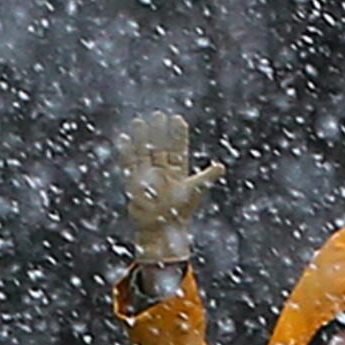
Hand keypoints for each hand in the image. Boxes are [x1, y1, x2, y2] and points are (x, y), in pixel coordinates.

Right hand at [115, 112, 222, 264]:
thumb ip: (206, 177)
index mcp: (178, 171)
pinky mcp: (135, 181)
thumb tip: (221, 166)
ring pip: (144, 152)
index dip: (177, 135)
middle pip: (160, 147)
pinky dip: (126, 152)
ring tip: (139, 121)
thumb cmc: (180, 212)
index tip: (177, 119)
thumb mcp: (194, 190)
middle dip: (159, 132)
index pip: (178, 148)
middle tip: (158, 115)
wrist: (162, 229)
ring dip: (141, 138)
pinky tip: (124, 138)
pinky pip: (129, 163)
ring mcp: (148, 174)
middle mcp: (162, 170)